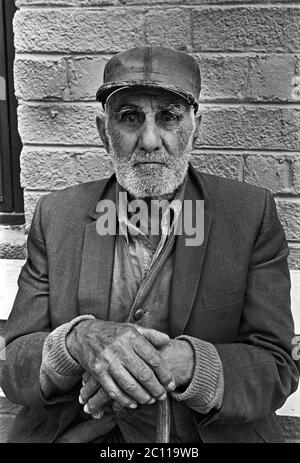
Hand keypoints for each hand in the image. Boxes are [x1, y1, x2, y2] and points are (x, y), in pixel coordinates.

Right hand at [79, 339, 194, 418]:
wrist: (84, 333)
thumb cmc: (112, 332)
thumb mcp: (131, 328)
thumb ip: (150, 334)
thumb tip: (166, 340)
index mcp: (132, 337)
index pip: (154, 359)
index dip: (165, 374)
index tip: (171, 385)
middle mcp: (121, 348)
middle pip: (144, 374)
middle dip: (156, 389)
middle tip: (162, 396)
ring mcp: (108, 360)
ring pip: (130, 385)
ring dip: (142, 396)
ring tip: (150, 400)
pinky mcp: (97, 371)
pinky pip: (113, 390)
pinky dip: (124, 400)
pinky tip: (132, 403)